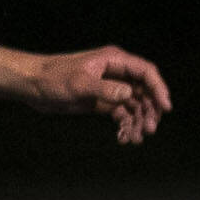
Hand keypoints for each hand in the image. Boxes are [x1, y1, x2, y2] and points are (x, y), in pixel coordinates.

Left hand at [32, 46, 170, 143]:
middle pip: (144, 91)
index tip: (165, 107)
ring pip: (135, 105)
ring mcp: (110, 88)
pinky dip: (125, 126)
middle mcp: (116, 73)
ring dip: (138, 122)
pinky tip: (123, 138)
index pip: (145, 72)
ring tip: (135, 138)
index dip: (159, 89)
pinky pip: (122, 114)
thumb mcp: (79, 84)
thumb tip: (129, 95)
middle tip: (149, 129)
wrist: (34, 86)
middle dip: (149, 111)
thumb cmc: (53, 78)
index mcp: (114, 61)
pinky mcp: (103, 102)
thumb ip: (105, 89)